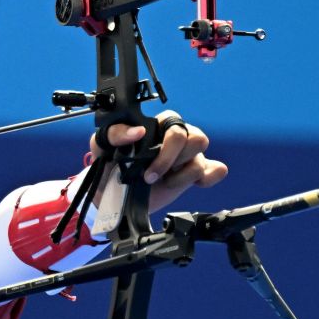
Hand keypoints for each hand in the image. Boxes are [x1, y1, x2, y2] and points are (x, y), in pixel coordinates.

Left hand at [89, 110, 227, 212]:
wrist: (112, 196)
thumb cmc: (108, 165)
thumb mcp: (102, 145)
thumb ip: (115, 133)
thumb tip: (137, 131)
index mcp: (156, 127)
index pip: (175, 122)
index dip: (166, 143)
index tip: (145, 158)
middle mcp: (174, 139)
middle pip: (196, 138)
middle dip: (172, 159)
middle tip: (151, 175)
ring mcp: (186, 157)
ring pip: (202, 157)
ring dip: (183, 174)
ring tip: (164, 181)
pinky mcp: (194, 176)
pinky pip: (217, 170)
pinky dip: (208, 178)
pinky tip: (194, 184)